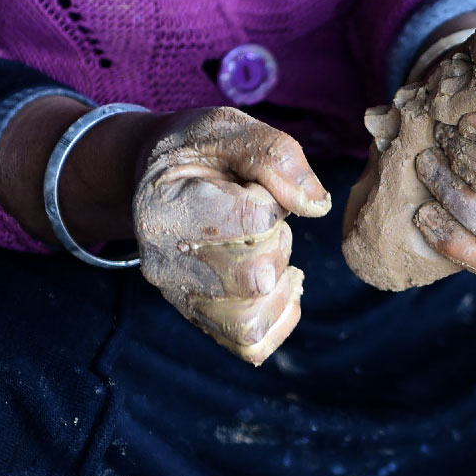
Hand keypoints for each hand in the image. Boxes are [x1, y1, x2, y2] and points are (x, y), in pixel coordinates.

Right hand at [133, 107, 329, 364]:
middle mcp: (163, 263)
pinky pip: (250, 345)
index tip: (250, 185)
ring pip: (251, 320)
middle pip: (255, 276)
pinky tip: (282, 284)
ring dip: (278, 282)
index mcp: (166, 207)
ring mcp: (179, 296)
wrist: (157, 178)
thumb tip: (318, 206)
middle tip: (262, 216)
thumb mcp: (228, 129)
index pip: (253, 219)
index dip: (271, 198)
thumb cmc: (197, 151)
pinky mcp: (199, 317)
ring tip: (266, 248)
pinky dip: (279, 318)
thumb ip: (276, 156)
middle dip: (278, 241)